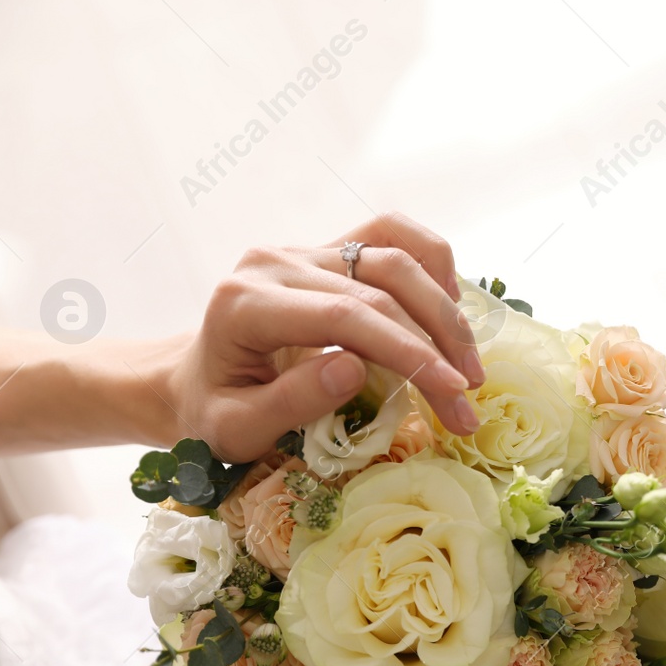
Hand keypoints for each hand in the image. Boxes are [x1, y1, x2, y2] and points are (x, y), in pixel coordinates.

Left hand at [165, 212, 483, 463]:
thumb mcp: (235, 430)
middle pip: (381, 288)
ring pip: (396, 256)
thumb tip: (354, 370)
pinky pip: (391, 235)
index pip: (346, 316)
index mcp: (245, 302)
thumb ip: (288, 403)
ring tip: (469, 365)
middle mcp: (276, 262)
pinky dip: (431, 264)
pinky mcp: (329, 250)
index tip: (452, 393)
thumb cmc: (214, 412)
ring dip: (444, 310)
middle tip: (468, 402)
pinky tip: (449, 309)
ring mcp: (305, 249)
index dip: (407, 351)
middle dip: (437, 345)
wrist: (196, 380)